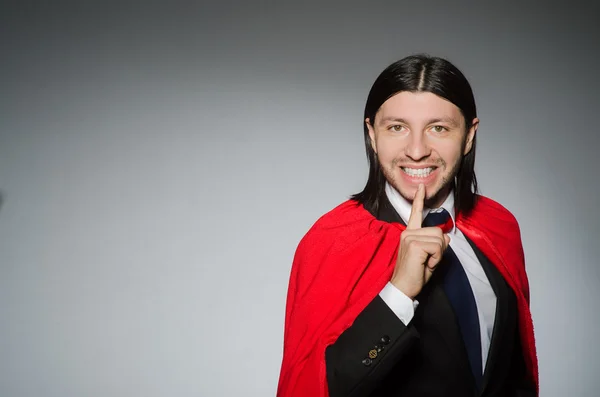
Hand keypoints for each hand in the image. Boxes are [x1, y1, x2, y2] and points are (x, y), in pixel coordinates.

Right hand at [390, 183, 450, 298]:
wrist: (403, 287)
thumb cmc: (415, 274)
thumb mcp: (429, 257)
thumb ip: (436, 245)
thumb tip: (446, 237)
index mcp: (409, 234)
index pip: (416, 213)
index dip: (419, 200)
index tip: (422, 187)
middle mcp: (408, 232)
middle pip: (439, 231)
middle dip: (440, 248)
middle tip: (428, 260)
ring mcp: (410, 237)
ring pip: (440, 238)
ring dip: (438, 254)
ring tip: (426, 263)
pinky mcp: (414, 244)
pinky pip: (438, 247)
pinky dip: (437, 258)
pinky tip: (426, 264)